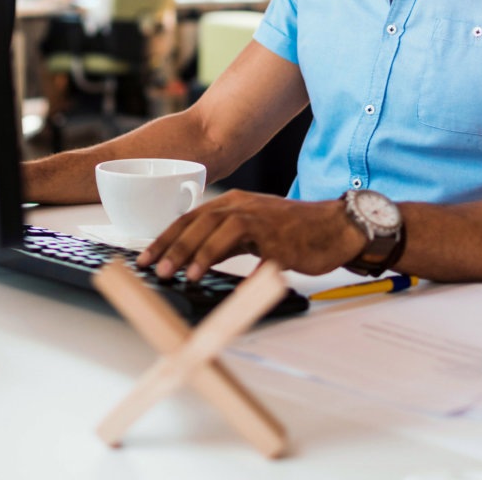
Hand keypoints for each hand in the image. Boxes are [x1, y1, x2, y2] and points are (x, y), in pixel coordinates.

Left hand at [136, 189, 365, 280]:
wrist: (336, 227)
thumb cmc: (295, 232)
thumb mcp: (253, 232)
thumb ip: (225, 242)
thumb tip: (194, 260)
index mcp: (235, 204)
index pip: (190, 218)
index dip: (165, 237)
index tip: (145, 257)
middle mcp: (244, 207)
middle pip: (199, 222)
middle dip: (172, 245)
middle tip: (152, 267)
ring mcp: (261, 220)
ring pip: (219, 230)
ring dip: (196, 251)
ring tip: (179, 273)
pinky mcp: (278, 239)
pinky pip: (247, 248)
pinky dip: (226, 260)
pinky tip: (213, 276)